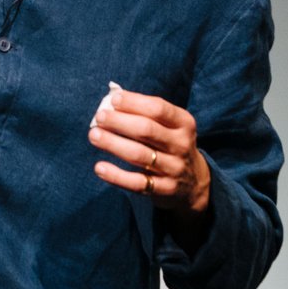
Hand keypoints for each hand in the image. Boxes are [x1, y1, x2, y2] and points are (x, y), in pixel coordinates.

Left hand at [88, 87, 210, 214]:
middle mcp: (181, 145)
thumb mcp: (170, 126)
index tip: (114, 99)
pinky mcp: (165, 189)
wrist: (194, 183)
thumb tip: (113, 100)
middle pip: (147, 130)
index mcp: (184, 123)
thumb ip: (146, 113)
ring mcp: (174, 168)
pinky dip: (116, 176)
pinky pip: (137, 183)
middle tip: (100, 117)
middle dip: (120, 122)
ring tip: (93, 135)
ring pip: (139, 155)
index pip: (159, 109)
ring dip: (113, 144)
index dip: (134, 103)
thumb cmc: (171, 144)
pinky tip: (99, 167)